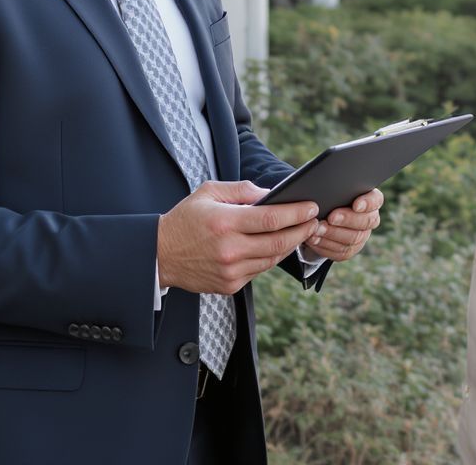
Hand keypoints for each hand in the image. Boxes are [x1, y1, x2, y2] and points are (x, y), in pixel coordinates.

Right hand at [157, 180, 319, 293]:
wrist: (160, 254)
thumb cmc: (185, 219)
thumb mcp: (208, 192)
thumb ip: (241, 190)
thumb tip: (270, 194)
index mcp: (225, 223)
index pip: (271, 218)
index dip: (296, 212)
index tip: (311, 207)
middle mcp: (230, 250)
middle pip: (278, 242)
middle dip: (302, 230)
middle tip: (315, 221)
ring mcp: (231, 271)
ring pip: (272, 258)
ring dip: (291, 245)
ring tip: (301, 232)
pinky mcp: (230, 285)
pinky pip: (259, 270)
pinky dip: (271, 257)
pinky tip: (278, 246)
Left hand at [305, 188, 382, 261]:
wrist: (322, 215)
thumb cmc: (329, 196)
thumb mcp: (332, 188)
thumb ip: (336, 186)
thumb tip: (325, 181)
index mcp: (370, 200)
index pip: (376, 200)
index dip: (367, 203)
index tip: (356, 205)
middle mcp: (369, 219)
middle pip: (365, 221)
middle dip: (347, 219)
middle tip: (331, 217)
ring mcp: (361, 236)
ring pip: (352, 238)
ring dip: (333, 234)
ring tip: (317, 229)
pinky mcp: (350, 250)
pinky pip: (341, 251)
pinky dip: (326, 245)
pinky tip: (314, 239)